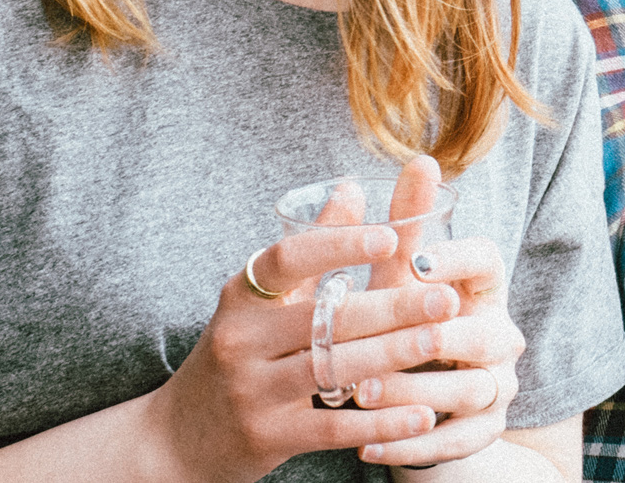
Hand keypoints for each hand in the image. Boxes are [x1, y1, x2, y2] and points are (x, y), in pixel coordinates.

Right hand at [144, 213, 462, 482]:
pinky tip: (422, 414)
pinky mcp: (267, 438)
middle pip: (325, 318)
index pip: (288, 259)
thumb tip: (353, 185)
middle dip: (392, 307)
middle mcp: (241, 340)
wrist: (179, 439)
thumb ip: (311, 246)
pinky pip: (333, 428)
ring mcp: (252, 392)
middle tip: (445, 297)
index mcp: (242, 297)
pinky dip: (380, 423)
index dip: (339, 244)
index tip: (392, 235)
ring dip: (393, 355)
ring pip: (332, 369)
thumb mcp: (260, 300)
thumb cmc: (238, 353)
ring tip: (440, 340)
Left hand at [345, 159, 527, 469]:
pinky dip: (410, 445)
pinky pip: (455, 442)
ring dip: (414, 393)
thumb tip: (417, 160)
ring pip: (470, 390)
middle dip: (435, 338)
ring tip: (361, 394)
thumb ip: (403, 229)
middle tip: (381, 344)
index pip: (490, 260)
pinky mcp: (481, 434)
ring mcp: (496, 388)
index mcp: (481, 291)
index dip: (458, 258)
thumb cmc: (404, 330)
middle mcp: (499, 336)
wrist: (419, 407)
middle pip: (486, 332)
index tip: (416, 262)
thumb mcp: (400, 281)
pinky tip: (366, 443)